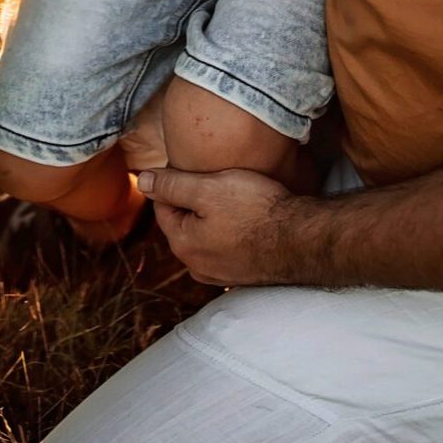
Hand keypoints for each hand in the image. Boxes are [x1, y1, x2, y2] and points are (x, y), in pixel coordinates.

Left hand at [137, 165, 296, 286]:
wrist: (301, 241)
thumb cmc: (256, 210)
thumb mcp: (208, 188)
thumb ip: (171, 185)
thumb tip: (141, 180)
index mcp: (182, 244)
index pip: (163, 205)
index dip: (176, 180)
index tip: (197, 167)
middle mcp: (197, 266)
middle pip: (183, 221)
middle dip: (193, 200)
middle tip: (217, 180)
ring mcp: (220, 274)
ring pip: (204, 234)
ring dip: (212, 216)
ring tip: (233, 197)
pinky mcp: (241, 275)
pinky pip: (224, 246)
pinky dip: (229, 231)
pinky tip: (246, 219)